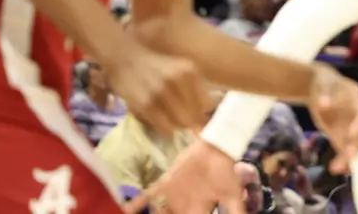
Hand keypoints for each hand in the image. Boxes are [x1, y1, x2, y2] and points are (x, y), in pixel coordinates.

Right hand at [105, 45, 211, 136]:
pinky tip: (166, 129)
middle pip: (194, 116)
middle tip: (189, 125)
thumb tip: (208, 111)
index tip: (203, 120)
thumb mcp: (181, 68)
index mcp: (189, 70)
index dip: (205, 115)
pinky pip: (163, 126)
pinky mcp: (144, 104)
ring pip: (179, 122)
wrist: (125, 59)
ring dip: (179, 126)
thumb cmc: (156, 66)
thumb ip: (195, 87)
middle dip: (193, 123)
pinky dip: (166, 130)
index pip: (207, 104)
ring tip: (175, 124)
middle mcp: (176, 80)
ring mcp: (160, 92)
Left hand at [125, 139, 243, 213]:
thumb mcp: (233, 196)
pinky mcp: (164, 184)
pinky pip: (147, 196)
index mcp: (199, 212)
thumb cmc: (226, 173)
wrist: (218, 149)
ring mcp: (172, 197)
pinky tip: (123, 211)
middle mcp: (183, 208)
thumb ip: (235, 212)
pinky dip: (135, 205)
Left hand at [310, 64, 357, 171]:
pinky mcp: (340, 135)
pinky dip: (340, 159)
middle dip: (355, 145)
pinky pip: (342, 148)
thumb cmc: (324, 82)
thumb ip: (324, 94)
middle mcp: (357, 115)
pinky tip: (335, 169)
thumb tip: (323, 104)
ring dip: (347, 156)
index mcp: (357, 99)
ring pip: (352, 144)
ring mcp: (349, 126)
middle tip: (349, 157)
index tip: (352, 134)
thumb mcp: (323, 84)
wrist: (318, 87)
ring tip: (336, 168)